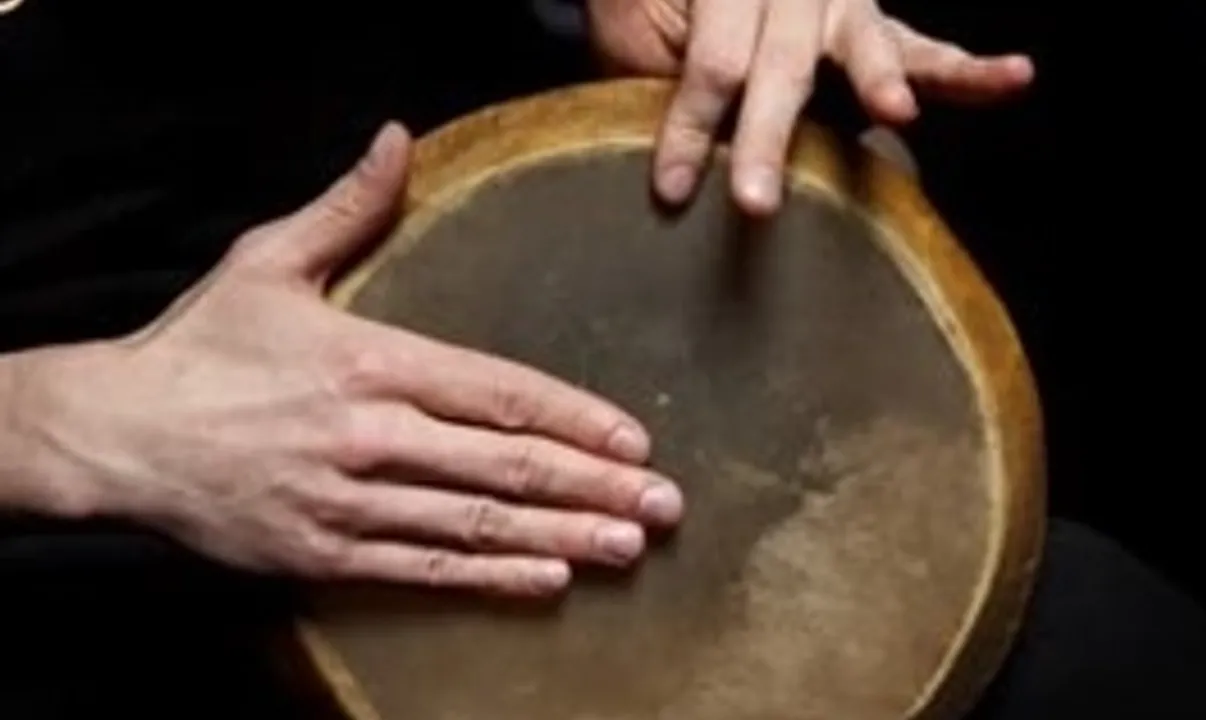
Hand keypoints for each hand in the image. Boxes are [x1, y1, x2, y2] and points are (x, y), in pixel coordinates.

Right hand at [4, 123, 683, 596]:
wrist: (115, 434)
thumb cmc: (199, 347)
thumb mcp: (268, 261)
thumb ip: (348, 207)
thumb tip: (397, 138)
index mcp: (372, 360)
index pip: (499, 391)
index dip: (576, 418)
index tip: (635, 438)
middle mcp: (374, 434)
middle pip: (506, 464)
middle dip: (595, 485)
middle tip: (663, 505)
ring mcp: (351, 500)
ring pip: (477, 522)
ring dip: (562, 536)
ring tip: (627, 545)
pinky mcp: (324, 552)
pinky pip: (423, 569)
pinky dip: (490, 577)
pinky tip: (547, 580)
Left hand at [586, 0, 1034, 214]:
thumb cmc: (656, 14)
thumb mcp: (636, 31)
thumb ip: (654, 73)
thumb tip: (649, 150)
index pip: (712, 63)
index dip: (690, 126)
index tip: (672, 190)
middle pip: (782, 62)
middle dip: (769, 134)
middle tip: (758, 203)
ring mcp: (840, 4)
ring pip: (864, 44)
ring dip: (877, 82)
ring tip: (894, 113)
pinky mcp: (874, 28)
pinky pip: (923, 49)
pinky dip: (969, 70)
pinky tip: (1014, 76)